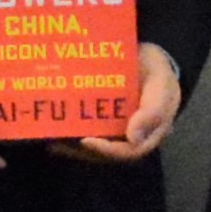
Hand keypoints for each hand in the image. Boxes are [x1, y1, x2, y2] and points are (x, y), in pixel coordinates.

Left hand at [52, 45, 181, 163]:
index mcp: (148, 133)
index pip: (129, 151)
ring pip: (92, 145)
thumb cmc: (157, 74)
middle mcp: (129, 137)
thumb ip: (152, 110)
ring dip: (70, 144)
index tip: (86, 141)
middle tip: (57, 141)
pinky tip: (50, 127)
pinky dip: (67, 131)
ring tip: (49, 137)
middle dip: (80, 149)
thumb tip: (132, 138)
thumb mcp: (161, 86)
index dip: (107, 150)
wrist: (148, 58)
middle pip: (104, 153)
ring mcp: (114, 130)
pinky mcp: (101, 121)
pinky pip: (84, 130)